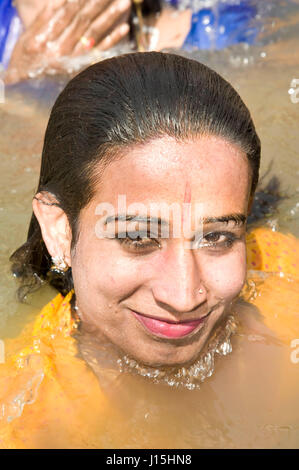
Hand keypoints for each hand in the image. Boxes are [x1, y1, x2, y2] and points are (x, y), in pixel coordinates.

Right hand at [5, 0, 130, 83]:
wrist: (26, 79)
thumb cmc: (27, 53)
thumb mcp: (31, 32)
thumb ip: (48, 13)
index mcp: (46, 36)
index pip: (68, 12)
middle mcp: (59, 48)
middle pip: (83, 20)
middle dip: (99, 3)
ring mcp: (72, 59)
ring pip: (93, 33)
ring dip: (110, 18)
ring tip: (124, 3)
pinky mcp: (81, 68)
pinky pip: (99, 52)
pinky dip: (112, 40)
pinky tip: (124, 28)